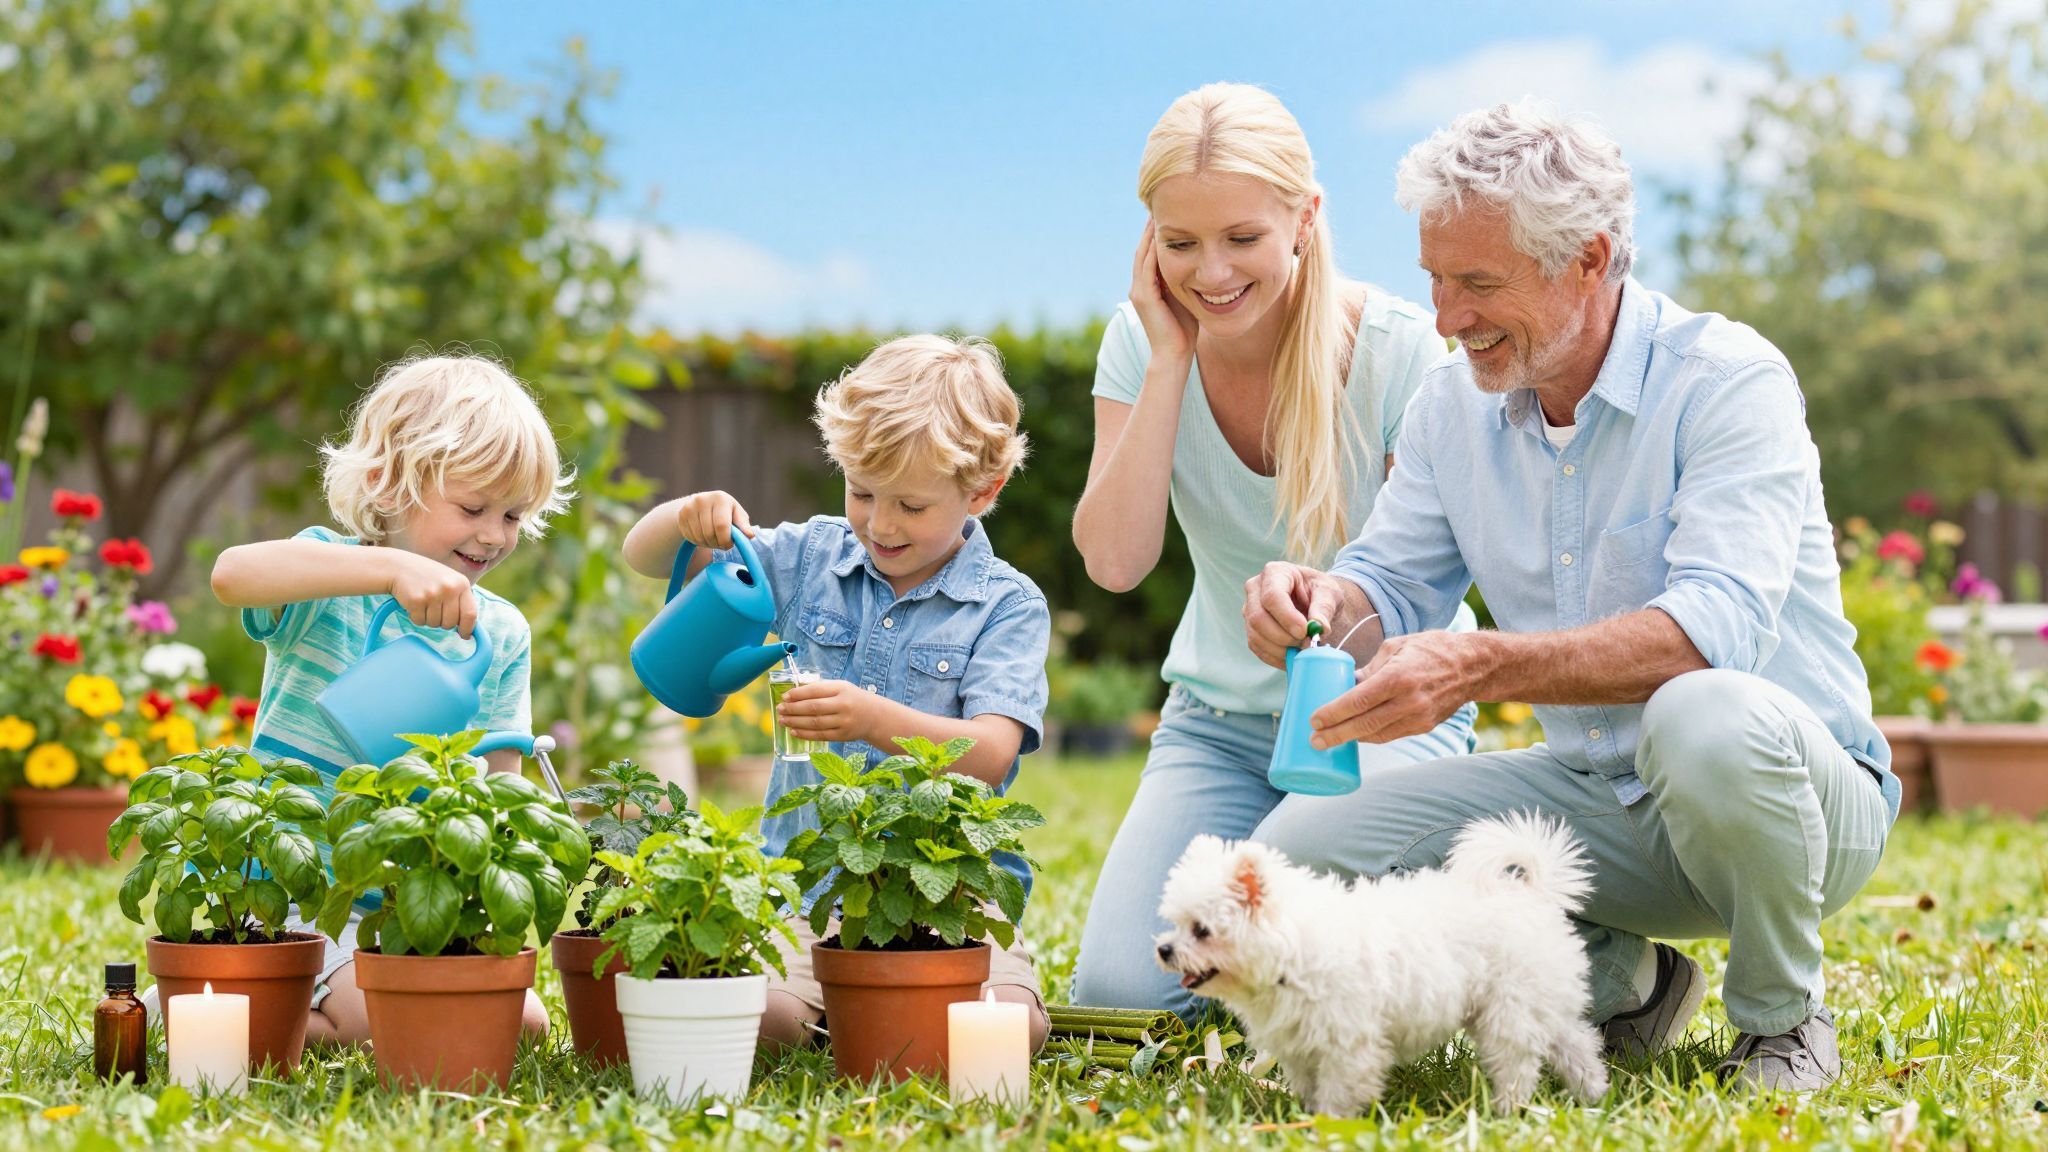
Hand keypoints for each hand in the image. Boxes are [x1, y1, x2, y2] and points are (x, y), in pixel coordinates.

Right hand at [384, 550, 478, 637]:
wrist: (398, 567)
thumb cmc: (427, 577)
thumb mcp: (450, 581)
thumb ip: (460, 599)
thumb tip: (468, 626)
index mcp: (462, 583)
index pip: (470, 613)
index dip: (468, 628)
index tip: (465, 635)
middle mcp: (449, 588)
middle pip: (451, 622)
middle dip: (443, 623)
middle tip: (435, 611)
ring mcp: (433, 594)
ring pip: (435, 624)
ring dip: (428, 619)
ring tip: (424, 603)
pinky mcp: (416, 600)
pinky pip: (420, 621)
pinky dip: (416, 617)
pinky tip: (415, 604)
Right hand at [676, 491, 755, 549]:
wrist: (704, 504)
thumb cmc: (725, 511)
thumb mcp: (737, 514)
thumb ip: (743, 525)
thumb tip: (750, 535)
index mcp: (720, 498)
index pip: (721, 525)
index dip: (725, 540)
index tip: (728, 545)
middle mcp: (702, 500)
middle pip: (709, 533)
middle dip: (717, 544)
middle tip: (721, 544)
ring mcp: (689, 507)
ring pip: (699, 537)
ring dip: (707, 544)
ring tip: (713, 540)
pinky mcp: (681, 515)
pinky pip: (690, 537)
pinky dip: (698, 542)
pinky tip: (703, 537)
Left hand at [776, 679, 880, 743]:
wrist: (874, 716)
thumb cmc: (852, 699)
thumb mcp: (841, 687)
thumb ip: (821, 689)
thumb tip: (793, 695)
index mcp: (841, 689)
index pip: (815, 691)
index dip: (798, 694)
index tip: (784, 696)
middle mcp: (843, 705)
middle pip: (813, 708)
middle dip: (793, 709)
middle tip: (780, 709)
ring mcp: (843, 722)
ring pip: (814, 723)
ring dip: (795, 722)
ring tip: (783, 720)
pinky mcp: (842, 736)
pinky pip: (820, 735)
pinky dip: (805, 734)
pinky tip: (794, 731)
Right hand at [1130, 220, 1197, 367]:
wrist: (1173, 355)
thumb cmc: (1184, 330)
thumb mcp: (1187, 296)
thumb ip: (1187, 279)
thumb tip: (1202, 261)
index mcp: (1148, 285)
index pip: (1151, 252)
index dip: (1158, 233)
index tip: (1170, 212)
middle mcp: (1138, 285)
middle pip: (1144, 248)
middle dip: (1152, 227)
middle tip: (1161, 203)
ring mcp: (1139, 291)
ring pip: (1143, 254)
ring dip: (1151, 233)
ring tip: (1159, 212)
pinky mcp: (1144, 297)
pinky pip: (1148, 267)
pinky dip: (1153, 249)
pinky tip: (1162, 233)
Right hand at [1243, 561, 1345, 667]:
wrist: (1313, 601)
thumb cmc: (1320, 592)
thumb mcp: (1329, 593)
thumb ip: (1324, 608)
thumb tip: (1320, 628)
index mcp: (1275, 572)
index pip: (1272, 596)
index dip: (1286, 617)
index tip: (1304, 632)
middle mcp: (1255, 589)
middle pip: (1258, 618)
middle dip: (1283, 637)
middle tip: (1306, 643)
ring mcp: (1249, 610)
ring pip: (1256, 636)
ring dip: (1281, 649)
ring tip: (1303, 649)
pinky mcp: (1251, 629)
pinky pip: (1258, 648)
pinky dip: (1277, 657)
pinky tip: (1294, 656)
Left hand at [1310, 632, 1474, 746]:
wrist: (1472, 666)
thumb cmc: (1429, 649)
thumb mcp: (1394, 648)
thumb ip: (1369, 669)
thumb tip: (1343, 684)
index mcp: (1397, 677)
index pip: (1358, 701)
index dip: (1333, 714)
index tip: (1314, 720)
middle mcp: (1409, 700)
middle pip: (1364, 725)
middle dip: (1336, 735)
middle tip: (1314, 740)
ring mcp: (1418, 717)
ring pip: (1377, 735)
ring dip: (1351, 739)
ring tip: (1328, 741)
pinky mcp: (1425, 726)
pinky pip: (1391, 735)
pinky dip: (1371, 736)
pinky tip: (1355, 735)